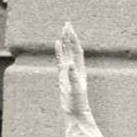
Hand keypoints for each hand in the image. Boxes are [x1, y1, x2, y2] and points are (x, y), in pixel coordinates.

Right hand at [55, 22, 103, 136]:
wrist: (76, 113)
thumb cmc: (78, 103)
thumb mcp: (76, 89)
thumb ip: (73, 76)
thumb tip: (70, 64)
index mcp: (80, 70)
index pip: (77, 51)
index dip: (73, 40)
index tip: (69, 29)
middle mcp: (75, 69)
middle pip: (73, 49)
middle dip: (70, 36)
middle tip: (67, 24)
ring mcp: (69, 72)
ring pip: (67, 53)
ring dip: (65, 42)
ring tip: (63, 30)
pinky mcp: (63, 77)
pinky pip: (60, 61)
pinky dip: (58, 52)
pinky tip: (56, 44)